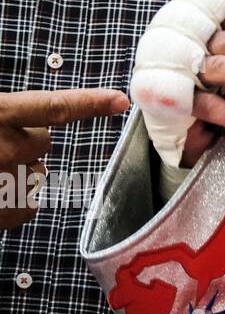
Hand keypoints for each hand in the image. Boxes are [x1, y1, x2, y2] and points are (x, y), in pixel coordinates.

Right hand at [0, 89, 128, 229]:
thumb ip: (5, 115)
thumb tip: (35, 125)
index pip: (54, 107)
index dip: (90, 103)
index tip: (122, 100)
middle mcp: (3, 148)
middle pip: (41, 143)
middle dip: (24, 143)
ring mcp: (2, 182)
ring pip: (32, 175)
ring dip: (14, 174)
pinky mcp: (1, 213)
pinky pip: (23, 204)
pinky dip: (10, 202)